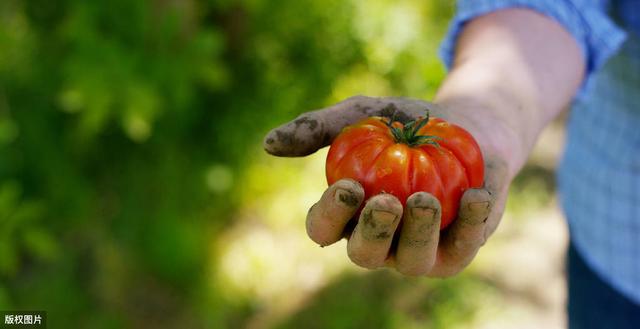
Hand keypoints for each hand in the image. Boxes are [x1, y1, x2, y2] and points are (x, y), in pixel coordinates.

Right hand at [264, 96, 508, 275]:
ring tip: (424, 198)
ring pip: (411, 262)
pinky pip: (460, 251)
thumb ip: (319, 128)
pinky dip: (470, 226)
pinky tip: (476, 196)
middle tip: (385, 202)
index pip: (323, 228)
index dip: (330, 215)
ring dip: (417, 233)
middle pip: (364, 254)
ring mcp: (417, 251)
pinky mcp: (457, 251)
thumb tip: (269, 144)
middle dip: (373, 233)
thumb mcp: (363, 114)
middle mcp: (378, 240)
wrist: (469, 126)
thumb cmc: (405, 123)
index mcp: (347, 215)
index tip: (348, 187)